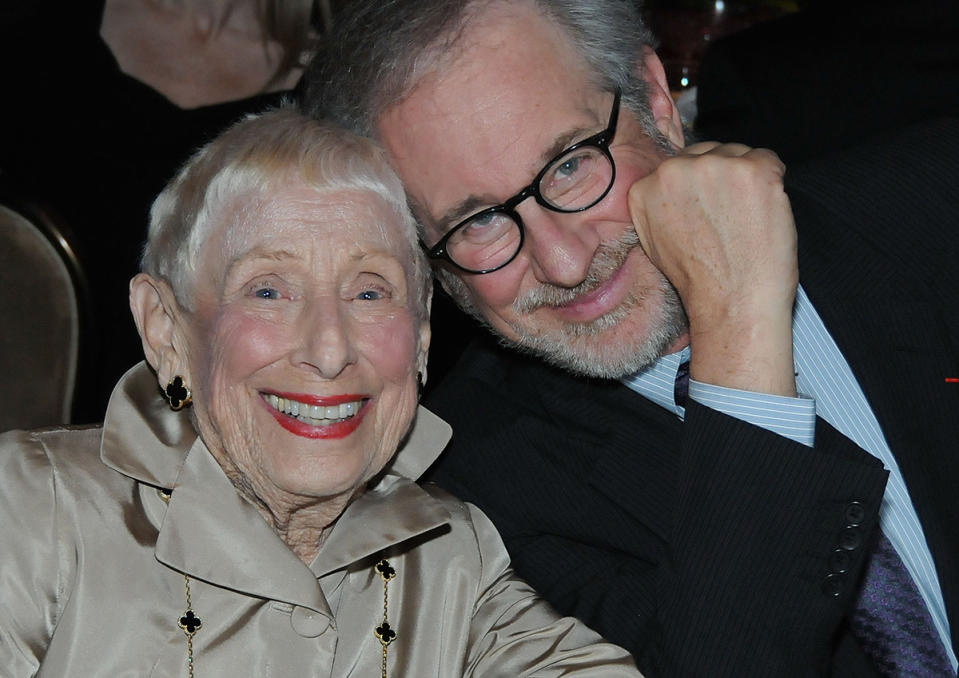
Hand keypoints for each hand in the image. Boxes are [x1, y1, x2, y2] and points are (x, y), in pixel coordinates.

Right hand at [628, 142, 797, 395]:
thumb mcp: (655, 241)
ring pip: (738, 154)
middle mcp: (674, 170)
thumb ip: (659, 205)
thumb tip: (676, 185)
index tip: (707, 209)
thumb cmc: (698, 281)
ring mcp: (715, 166)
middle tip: (729, 216)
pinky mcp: (753, 169)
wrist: (732, 303)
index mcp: (645, 187)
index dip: (697, 186)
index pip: (678, 165)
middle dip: (720, 177)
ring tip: (745, 219)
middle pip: (707, 153)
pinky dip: (772, 182)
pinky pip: (768, 159)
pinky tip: (763, 212)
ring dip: (746, 179)